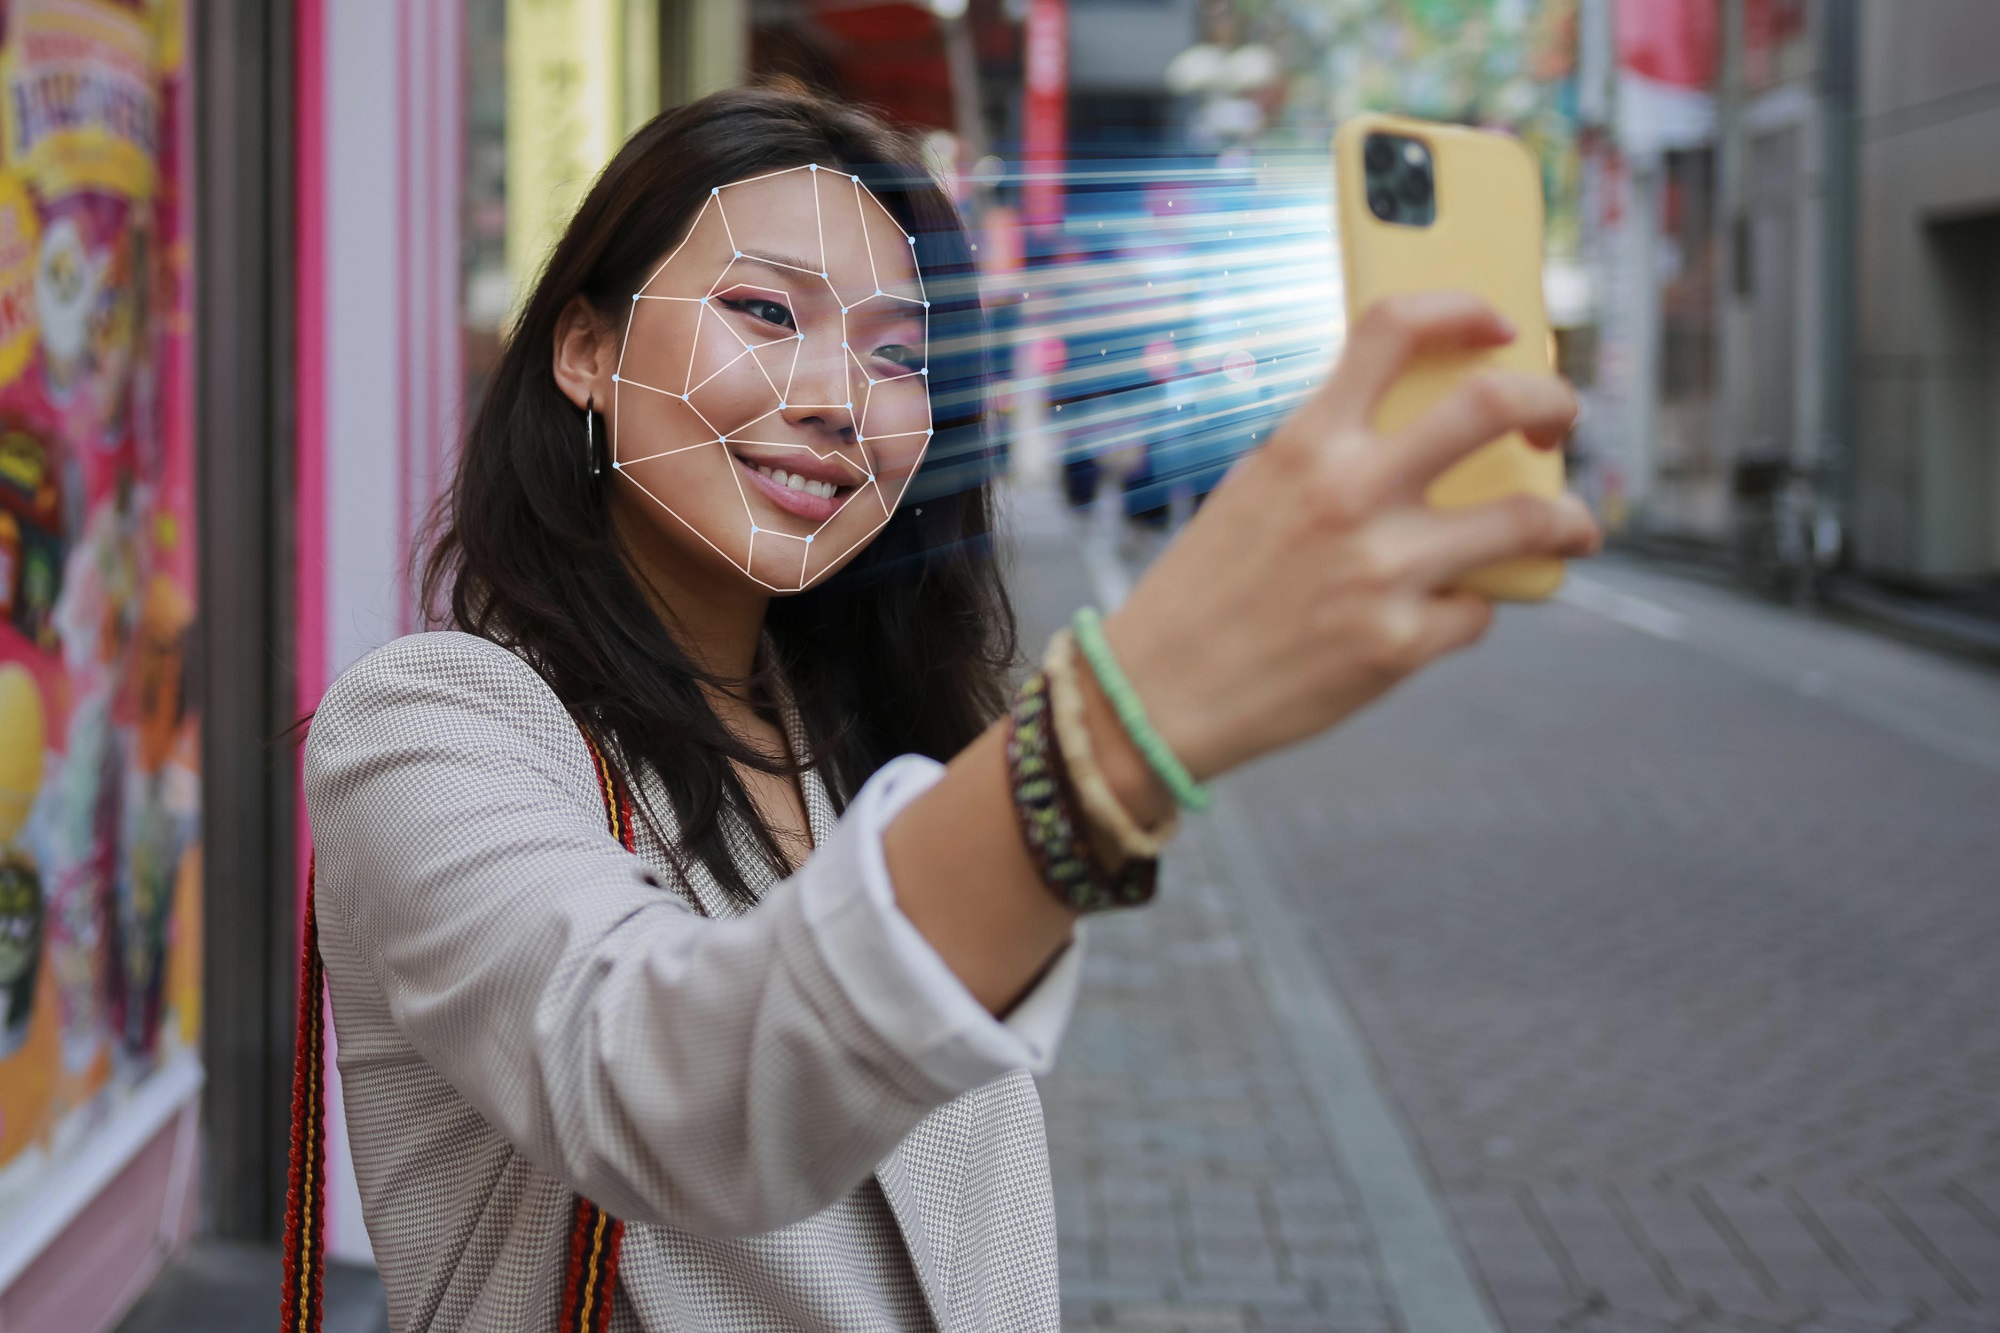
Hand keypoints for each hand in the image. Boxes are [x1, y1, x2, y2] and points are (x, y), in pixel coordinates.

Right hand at [1101, 291, 1601, 790]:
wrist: (1157, 696)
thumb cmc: (1206, 591)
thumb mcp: (1255, 492)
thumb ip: (1331, 454)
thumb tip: (1428, 433)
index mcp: (1304, 442)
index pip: (1395, 329)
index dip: (1465, 309)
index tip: (1500, 325)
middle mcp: (1349, 493)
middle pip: (1493, 407)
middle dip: (1552, 404)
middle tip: (1558, 420)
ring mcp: (1382, 570)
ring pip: (1527, 521)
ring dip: (1568, 520)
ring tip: (1572, 528)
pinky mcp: (1399, 644)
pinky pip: (1476, 612)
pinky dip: (1467, 610)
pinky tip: (1440, 616)